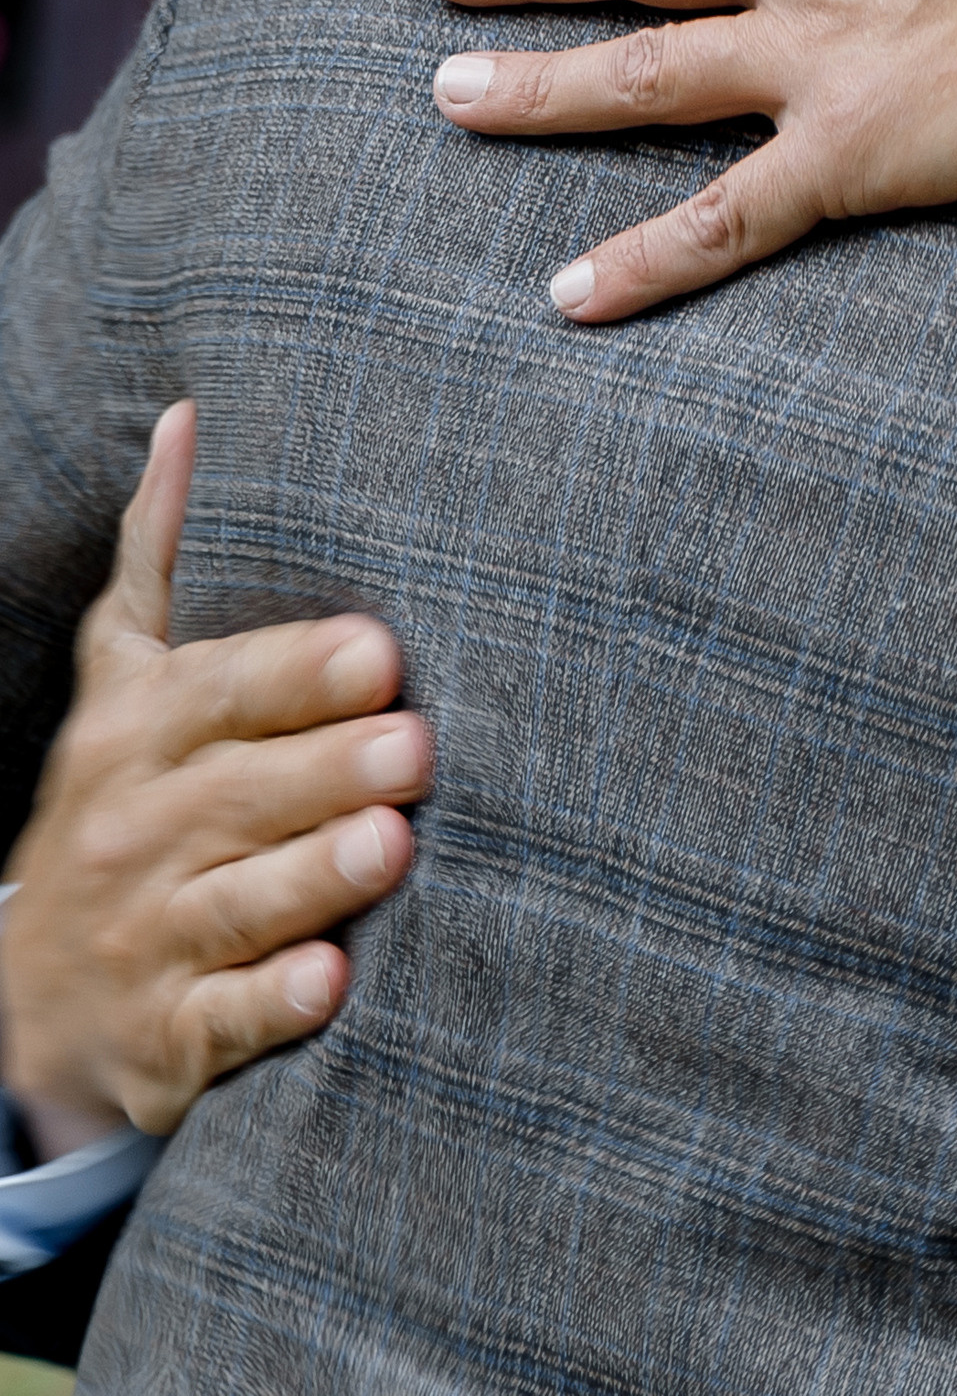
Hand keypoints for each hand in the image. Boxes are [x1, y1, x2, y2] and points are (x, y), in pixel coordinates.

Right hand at [0, 404, 430, 1153]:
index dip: (295, 673)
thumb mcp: (120, 678)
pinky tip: (334, 983)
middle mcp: (135, 830)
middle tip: (419, 747)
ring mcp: (148, 937)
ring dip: (314, 876)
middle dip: (327, 770)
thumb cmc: (117, 802)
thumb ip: (158, 554)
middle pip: (236, 795)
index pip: (218, 692)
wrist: (26, 1001)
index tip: (378, 651)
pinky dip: (274, 1004)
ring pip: (235, 903)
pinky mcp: (168, 1036)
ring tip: (393, 848)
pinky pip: (223, 1020)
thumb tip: (191, 416)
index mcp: (135, 733)